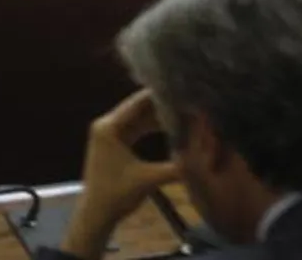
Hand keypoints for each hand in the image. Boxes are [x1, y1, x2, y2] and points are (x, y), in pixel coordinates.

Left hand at [60, 90, 180, 259]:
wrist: (97, 212)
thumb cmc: (117, 194)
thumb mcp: (149, 179)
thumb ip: (176, 166)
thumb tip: (204, 155)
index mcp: (108, 127)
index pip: (137, 103)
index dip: (159, 95)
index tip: (181, 88)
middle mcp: (106, 125)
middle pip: (138, 108)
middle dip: (162, 104)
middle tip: (188, 99)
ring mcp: (109, 133)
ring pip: (138, 118)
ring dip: (159, 116)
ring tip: (185, 109)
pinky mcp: (114, 143)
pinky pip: (136, 129)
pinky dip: (152, 127)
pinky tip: (172, 126)